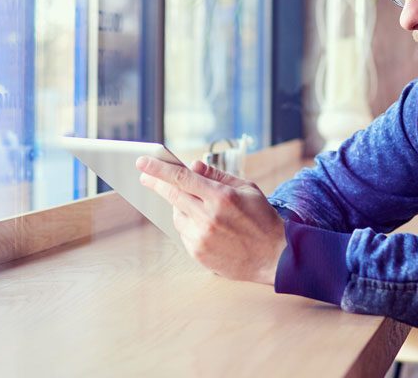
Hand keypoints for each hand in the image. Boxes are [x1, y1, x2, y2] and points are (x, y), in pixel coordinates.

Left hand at [135, 156, 286, 284]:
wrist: (274, 256)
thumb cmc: (263, 219)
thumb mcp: (247, 189)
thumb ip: (218, 176)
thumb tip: (193, 165)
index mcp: (221, 197)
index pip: (181, 178)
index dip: (158, 168)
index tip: (142, 162)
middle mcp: (208, 217)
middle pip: (172, 195)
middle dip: (155, 183)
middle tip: (145, 176)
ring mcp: (201, 237)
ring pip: (176, 215)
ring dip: (179, 207)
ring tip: (198, 208)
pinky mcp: (198, 253)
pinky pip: (184, 233)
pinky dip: (189, 226)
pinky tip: (205, 227)